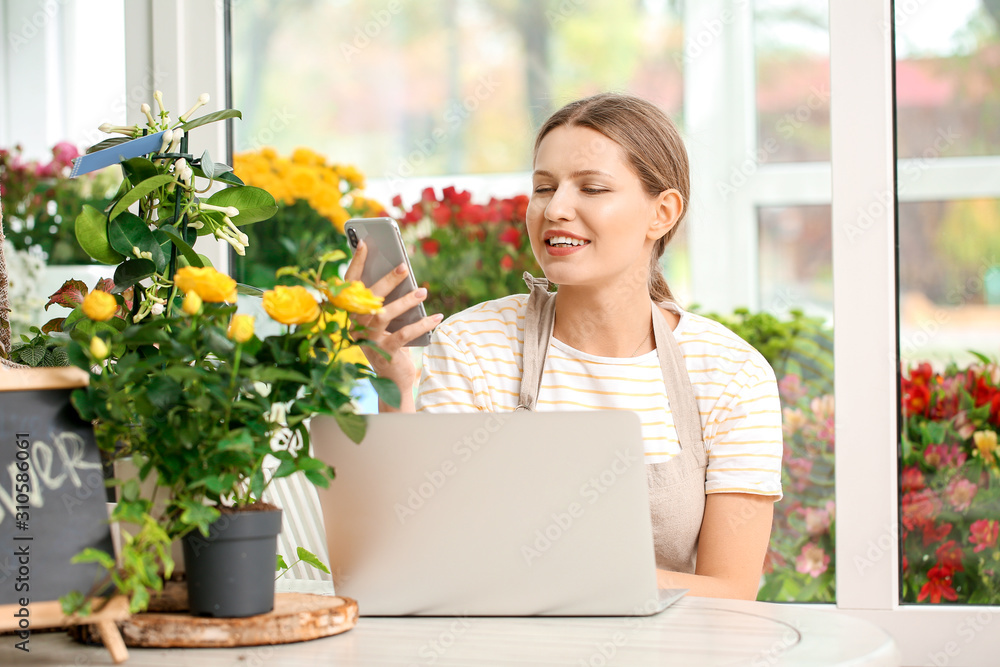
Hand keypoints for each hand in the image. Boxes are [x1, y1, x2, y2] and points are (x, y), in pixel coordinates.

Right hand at [344, 240, 442, 410]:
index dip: (357, 264)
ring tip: (423, 290)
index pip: (351, 284)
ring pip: (383, 315)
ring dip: (405, 301)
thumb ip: (387, 299)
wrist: (393, 379)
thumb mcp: (387, 319)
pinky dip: (422, 324)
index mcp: (353, 313)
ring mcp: (368, 339)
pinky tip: (436, 316)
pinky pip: (404, 334)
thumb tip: (401, 272)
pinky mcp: (385, 352)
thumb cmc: (391, 340)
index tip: (365, 244)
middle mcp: (356, 325)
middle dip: (387, 280)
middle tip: (404, 266)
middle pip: (369, 298)